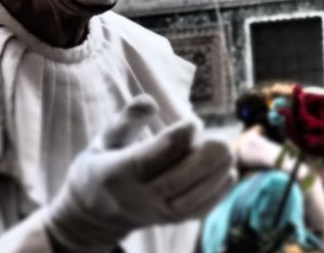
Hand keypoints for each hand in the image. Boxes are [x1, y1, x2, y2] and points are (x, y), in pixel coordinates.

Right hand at [45, 95, 234, 251]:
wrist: (93, 214)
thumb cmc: (100, 166)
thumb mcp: (103, 139)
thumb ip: (126, 120)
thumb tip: (151, 101)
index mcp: (116, 173)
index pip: (150, 158)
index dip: (176, 140)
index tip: (193, 122)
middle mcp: (136, 197)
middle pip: (175, 182)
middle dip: (203, 161)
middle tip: (222, 140)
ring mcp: (154, 213)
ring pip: (189, 200)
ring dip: (214, 177)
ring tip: (230, 153)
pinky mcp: (168, 221)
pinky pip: (195, 212)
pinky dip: (216, 195)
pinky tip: (230, 173)